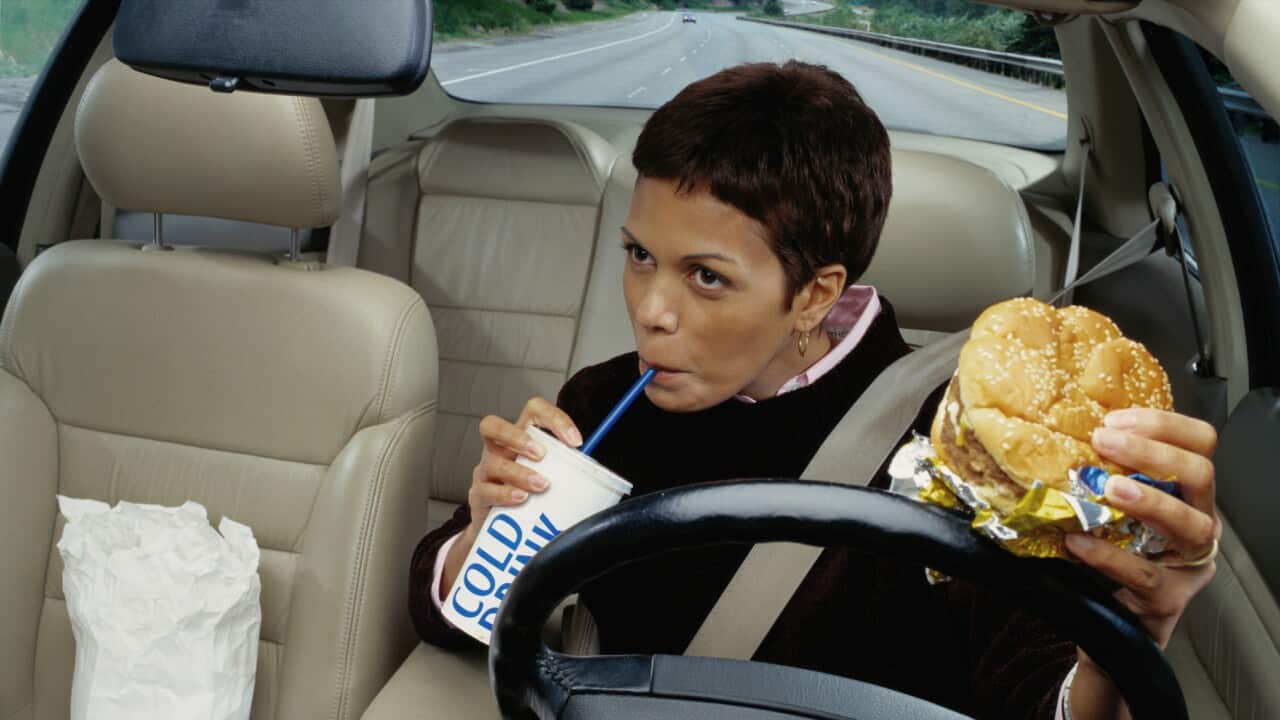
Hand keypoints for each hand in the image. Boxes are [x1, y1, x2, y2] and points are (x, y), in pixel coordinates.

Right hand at [465, 397, 582, 534]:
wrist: (498, 528)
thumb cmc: (528, 495)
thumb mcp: (548, 475)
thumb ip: (567, 469)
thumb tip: (602, 474)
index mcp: (519, 437)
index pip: (532, 411)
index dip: (554, 419)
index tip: (576, 440)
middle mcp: (497, 449)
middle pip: (492, 426)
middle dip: (517, 437)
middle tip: (542, 454)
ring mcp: (485, 471)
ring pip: (494, 462)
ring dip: (520, 472)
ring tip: (541, 485)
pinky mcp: (478, 495)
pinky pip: (486, 490)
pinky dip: (505, 494)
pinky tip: (521, 499)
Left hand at [1063, 408, 1218, 719]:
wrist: (1107, 627)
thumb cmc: (1108, 557)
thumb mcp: (1110, 510)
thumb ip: (1100, 475)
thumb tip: (1055, 432)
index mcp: (1186, 494)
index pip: (1199, 444)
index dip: (1164, 424)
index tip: (1115, 418)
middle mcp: (1197, 523)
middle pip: (1201, 476)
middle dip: (1154, 453)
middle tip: (1106, 441)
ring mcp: (1187, 564)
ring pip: (1191, 525)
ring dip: (1150, 501)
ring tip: (1109, 488)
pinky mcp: (1167, 600)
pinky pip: (1144, 575)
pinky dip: (1109, 556)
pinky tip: (1079, 543)